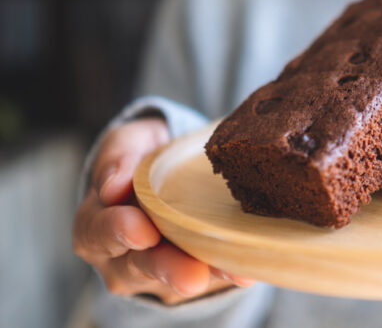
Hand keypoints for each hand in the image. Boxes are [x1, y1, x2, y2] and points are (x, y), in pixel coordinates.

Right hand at [72, 118, 255, 303]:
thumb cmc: (143, 155)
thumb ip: (119, 156)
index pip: (97, 233)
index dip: (117, 233)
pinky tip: (247, 271)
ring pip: (177, 277)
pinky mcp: (191, 273)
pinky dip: (228, 271)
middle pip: (140, 268)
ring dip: (206, 273)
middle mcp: (121, 258)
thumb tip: (113, 186)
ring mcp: (156, 272)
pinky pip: (208, 275)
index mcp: (96, 223)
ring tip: (231, 271)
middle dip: (169, 268)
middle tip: (192, 275)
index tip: (143, 231)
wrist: (175, 170)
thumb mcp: (128, 142)